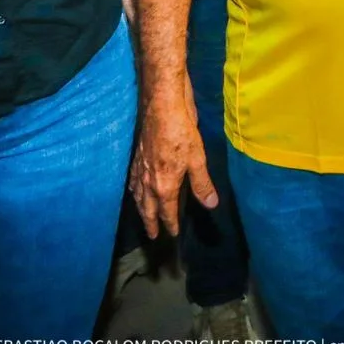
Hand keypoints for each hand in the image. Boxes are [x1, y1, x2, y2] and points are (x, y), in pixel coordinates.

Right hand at [129, 76, 216, 238]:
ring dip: (140, 210)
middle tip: (152, 236)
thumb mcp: (197, 159)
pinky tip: (135, 190)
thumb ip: (202, 184)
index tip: (172, 234)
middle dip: (150, 223)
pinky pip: (132, 182)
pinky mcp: (136, 157)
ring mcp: (139, 169)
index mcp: (163, 185)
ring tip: (143, 216)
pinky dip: (134, 192)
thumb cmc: (182, 132)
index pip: (166, 212)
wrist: (161, 107)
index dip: (170, 224)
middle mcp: (148, 182)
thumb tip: (211, 205)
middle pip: (147, 209)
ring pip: (137, 196)